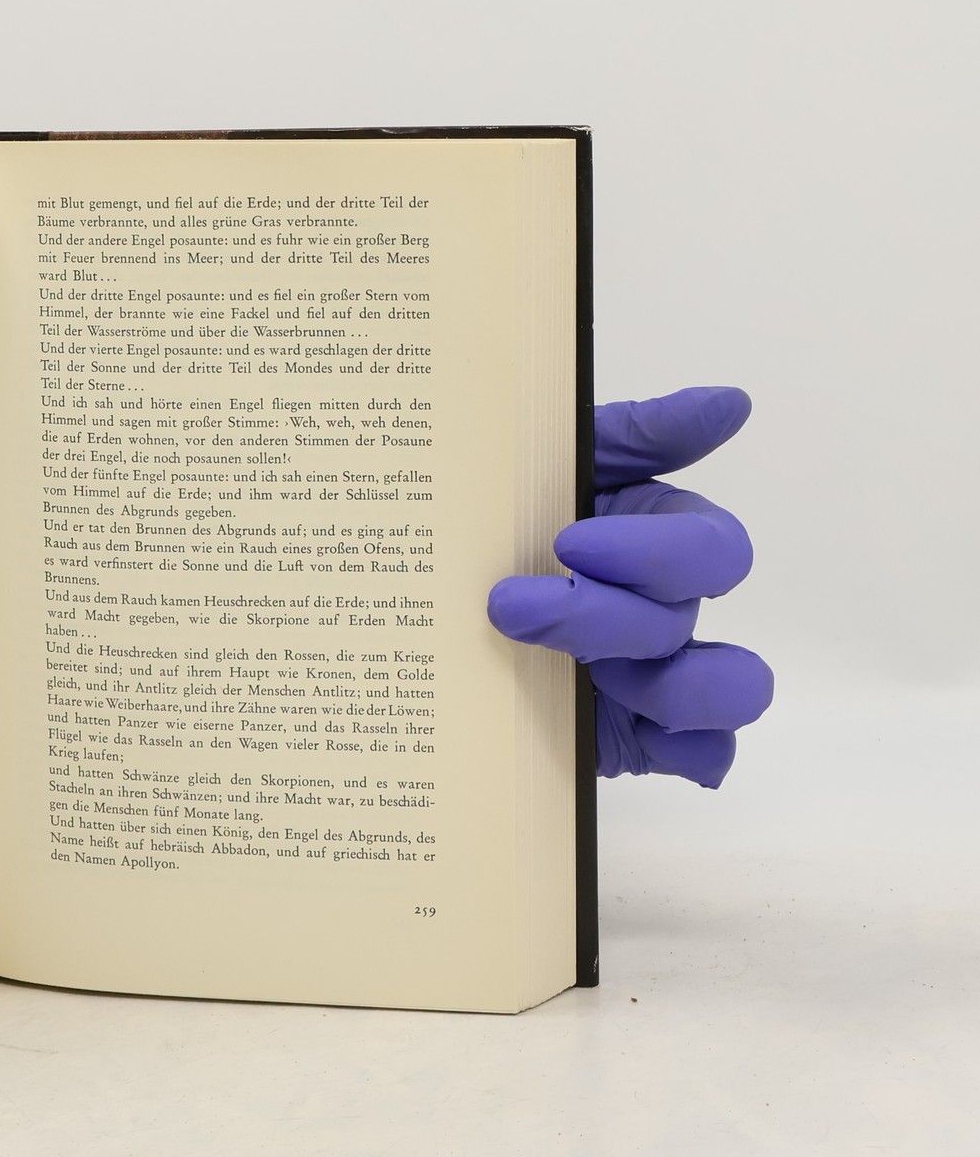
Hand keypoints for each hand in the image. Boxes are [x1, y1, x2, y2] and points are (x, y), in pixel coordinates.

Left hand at [488, 386, 769, 786]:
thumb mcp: (551, 457)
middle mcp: (669, 602)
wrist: (425, 594)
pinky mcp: (642, 735)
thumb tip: (732, 402)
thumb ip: (638, 432)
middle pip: (683, 616)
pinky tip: (607, 723)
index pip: (711, 546)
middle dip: (600, 615)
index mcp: (656, 533)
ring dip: (654, 685)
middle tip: (510, 606)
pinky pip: (705, 755)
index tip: (568, 542)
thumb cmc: (500, 515)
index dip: (652, 552)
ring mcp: (661, 672)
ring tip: (570, 674)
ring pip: (726, 689)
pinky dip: (678, 749)